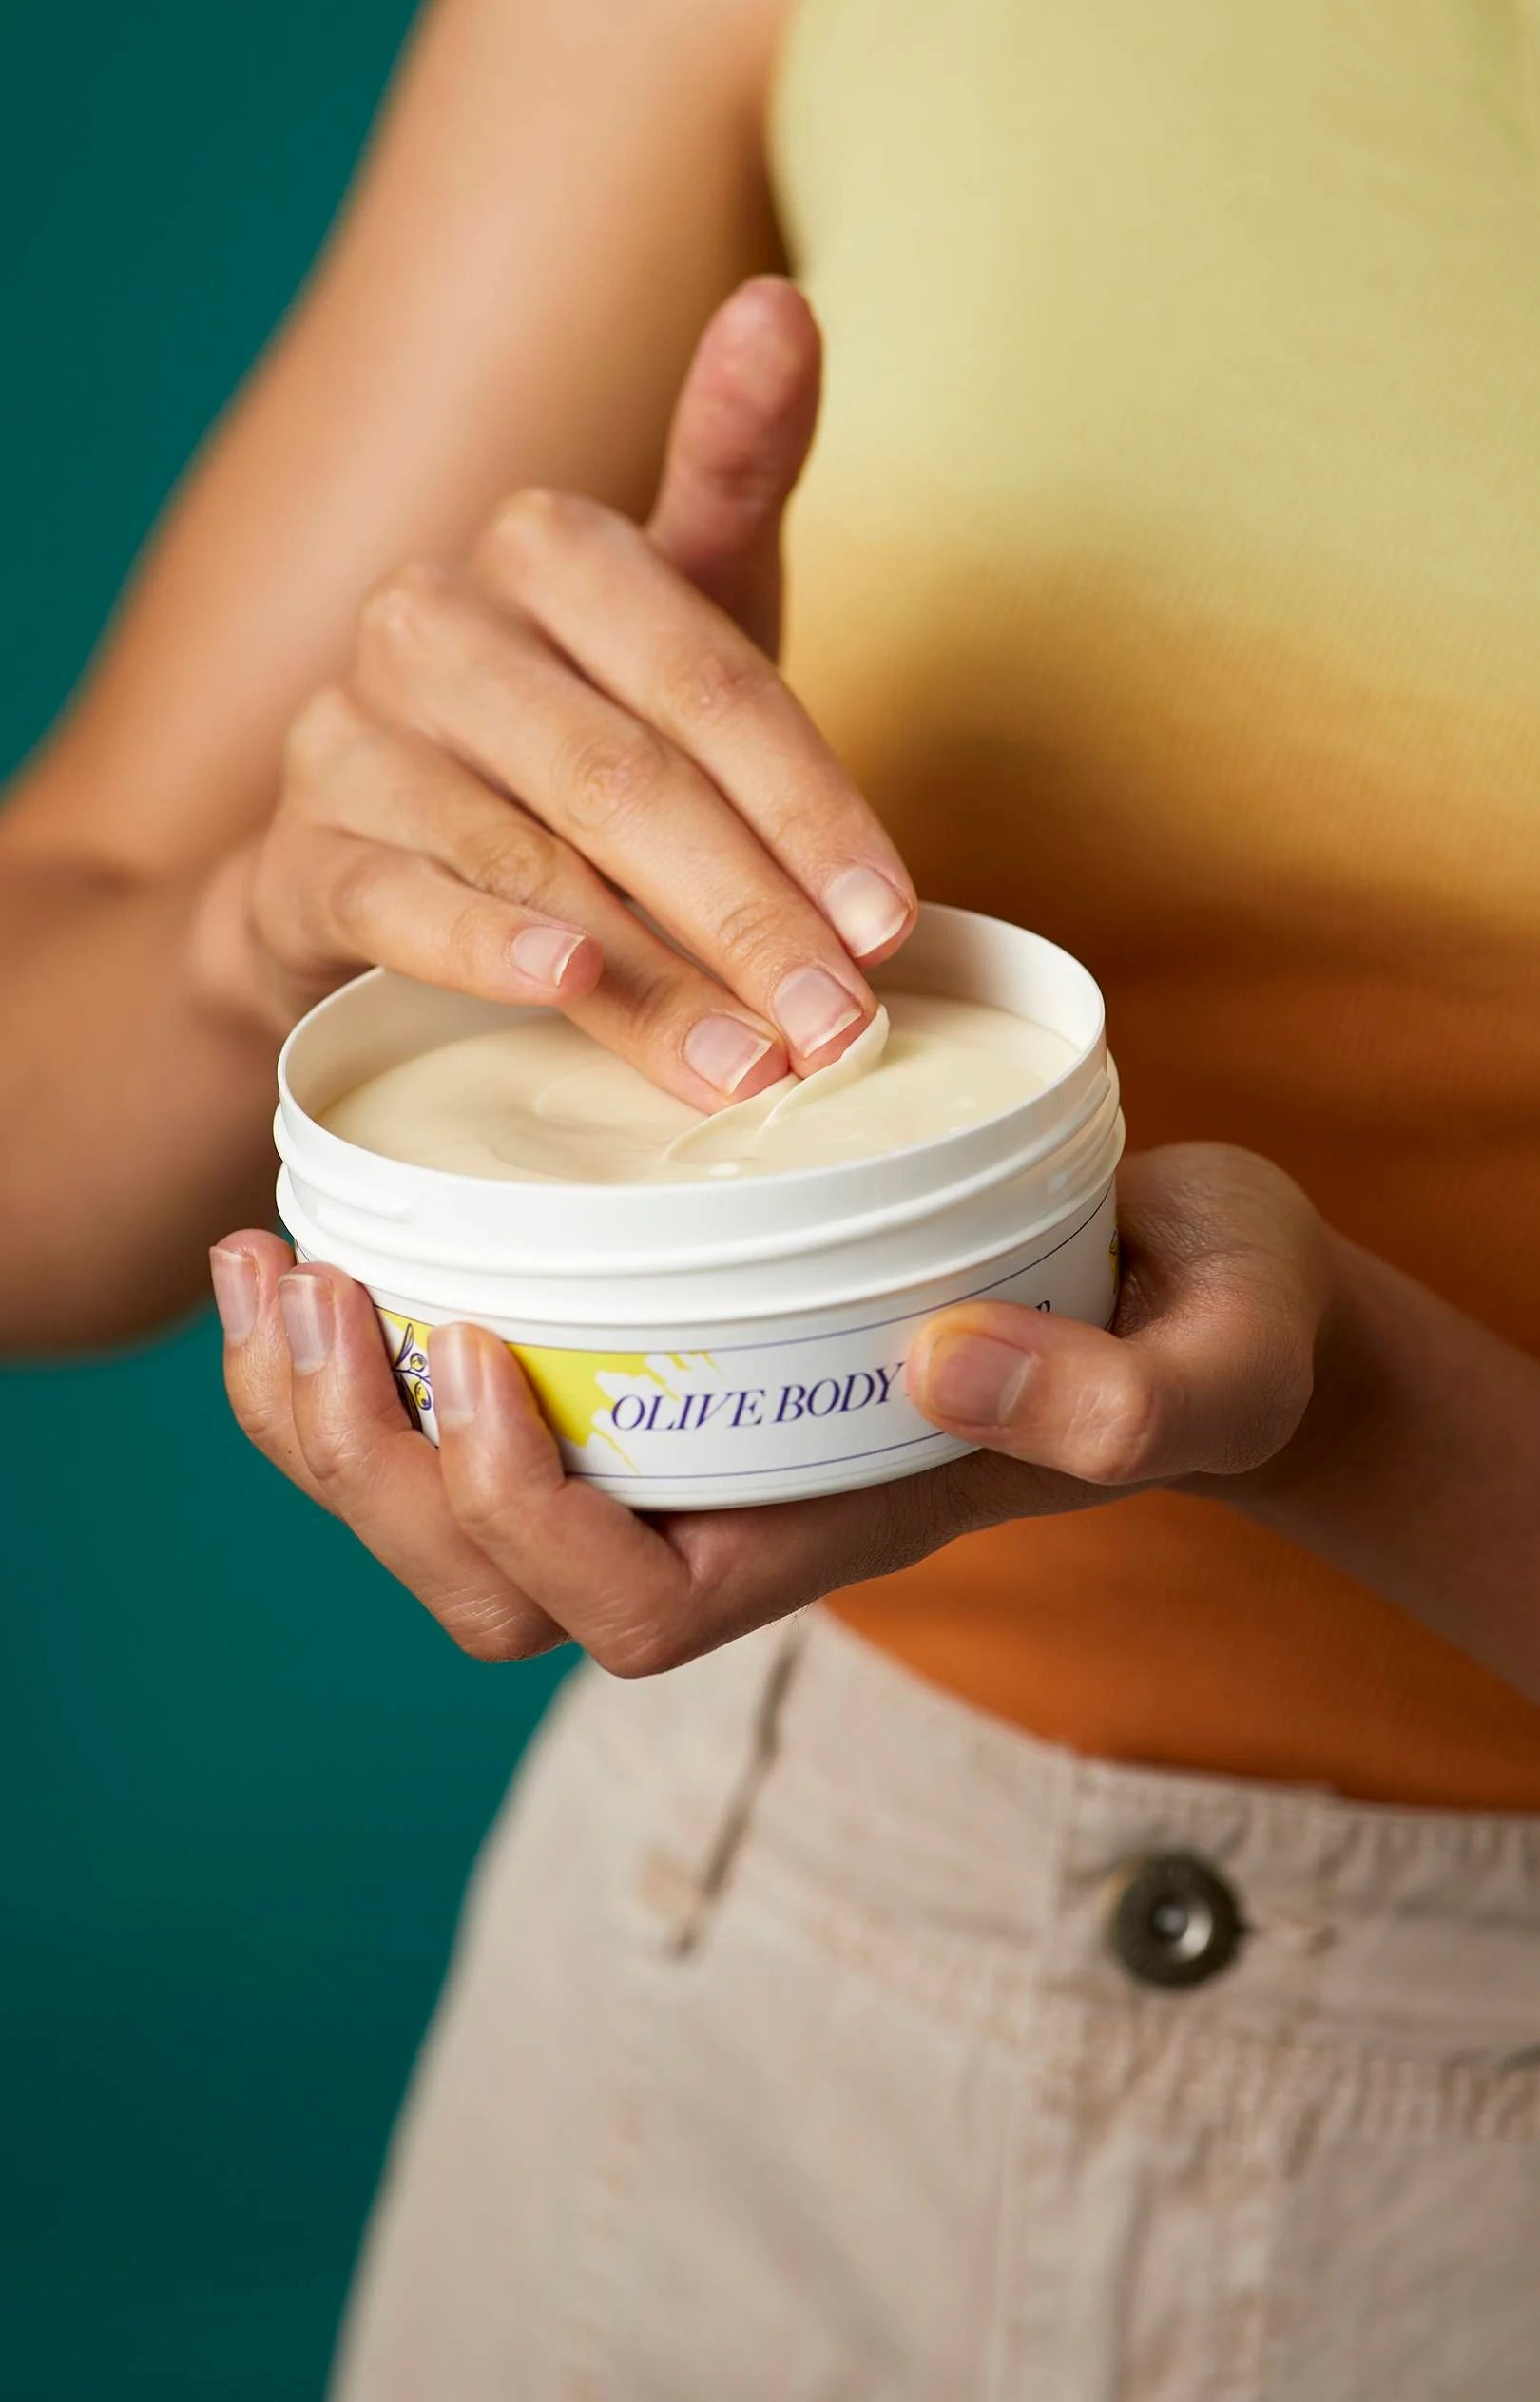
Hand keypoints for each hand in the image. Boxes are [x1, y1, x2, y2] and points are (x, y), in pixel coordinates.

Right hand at [199, 278, 914, 1105]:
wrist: (386, 865)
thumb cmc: (578, 739)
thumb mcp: (680, 614)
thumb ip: (738, 471)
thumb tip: (783, 301)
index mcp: (544, 545)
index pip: (708, 678)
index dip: (810, 807)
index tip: (892, 923)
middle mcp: (434, 619)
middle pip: (624, 773)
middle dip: (747, 911)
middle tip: (838, 1025)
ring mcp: (351, 735)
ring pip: (527, 851)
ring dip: (650, 971)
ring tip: (748, 1060)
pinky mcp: (298, 850)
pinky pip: (398, 897)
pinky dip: (489, 945)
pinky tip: (571, 988)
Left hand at [210, 1145, 1331, 1672]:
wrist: (1203, 1281)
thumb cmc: (1214, 1327)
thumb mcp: (1215, 1360)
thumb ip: (1116, 1396)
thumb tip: (932, 1359)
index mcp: (837, 1532)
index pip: (633, 1607)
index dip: (529, 1517)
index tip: (484, 1356)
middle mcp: (732, 1510)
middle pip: (489, 1588)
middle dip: (368, 1469)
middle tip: (310, 1291)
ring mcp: (681, 1444)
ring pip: (441, 1510)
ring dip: (322, 1412)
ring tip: (262, 1262)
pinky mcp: (655, 1356)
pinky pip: (463, 1400)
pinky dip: (365, 1341)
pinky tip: (315, 1233)